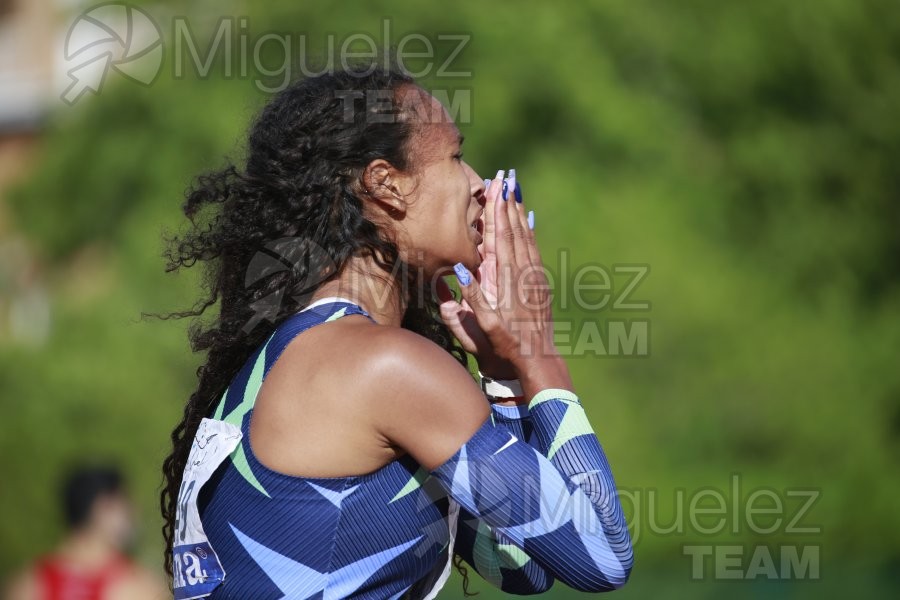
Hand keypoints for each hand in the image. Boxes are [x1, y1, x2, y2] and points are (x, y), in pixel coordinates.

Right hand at [445, 169, 572, 395]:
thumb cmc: (506, 346)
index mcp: (507, 282)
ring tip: (515, 191)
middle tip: (506, 178)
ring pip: (526, 238)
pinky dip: (530, 232)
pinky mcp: (540, 285)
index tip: (495, 190)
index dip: (497, 213)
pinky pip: (534, 251)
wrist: (539, 360)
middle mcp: (523, 275)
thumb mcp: (485, 327)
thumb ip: (473, 298)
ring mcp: (534, 279)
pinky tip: (529, 221)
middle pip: (514, 232)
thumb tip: (459, 270)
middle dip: (508, 204)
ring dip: (519, 214)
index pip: (500, 239)